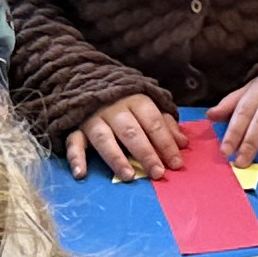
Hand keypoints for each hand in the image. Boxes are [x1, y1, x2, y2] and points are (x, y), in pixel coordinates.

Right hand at [69, 93, 186, 179]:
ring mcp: (93, 118)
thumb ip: (165, 124)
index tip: (176, 163)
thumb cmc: (125, 100)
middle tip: (157, 173)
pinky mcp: (75, 127)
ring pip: (104, 138)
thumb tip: (183, 144)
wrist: (87, 79)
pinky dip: (75, 158)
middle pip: (131, 132)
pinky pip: (74, 142)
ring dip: (116, 158)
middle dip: (145, 153)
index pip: (154, 123)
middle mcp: (114, 109)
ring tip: (128, 176)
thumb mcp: (148, 106)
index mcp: (136, 101)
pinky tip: (80, 174)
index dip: (166, 143)